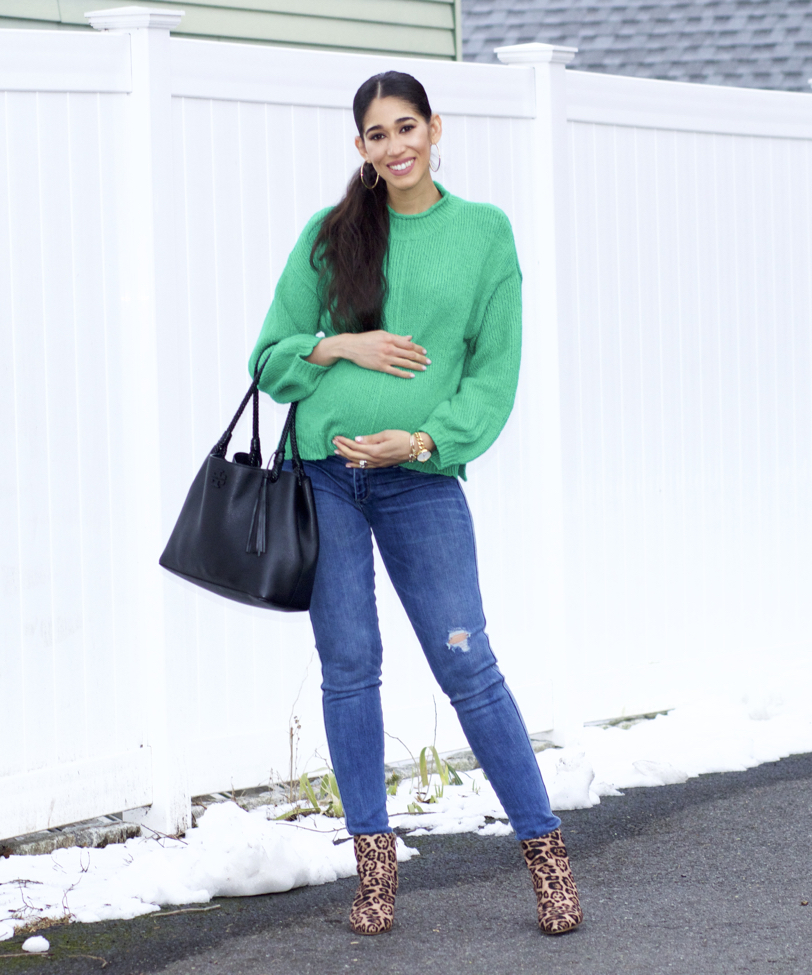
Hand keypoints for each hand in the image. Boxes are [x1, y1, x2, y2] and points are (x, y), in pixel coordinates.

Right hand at [307, 332, 429, 377]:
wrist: (351, 346)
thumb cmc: (367, 339)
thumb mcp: (382, 334)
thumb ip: (396, 337)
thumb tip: (410, 337)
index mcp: (390, 338)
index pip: (408, 344)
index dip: (418, 348)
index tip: (425, 351)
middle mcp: (389, 348)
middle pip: (409, 353)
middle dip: (420, 358)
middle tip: (429, 362)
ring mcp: (385, 358)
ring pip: (404, 363)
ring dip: (416, 366)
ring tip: (424, 368)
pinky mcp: (380, 366)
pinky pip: (395, 371)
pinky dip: (405, 374)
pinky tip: (412, 375)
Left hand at [333, 430, 435, 468]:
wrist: (415, 448)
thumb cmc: (402, 438)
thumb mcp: (386, 434)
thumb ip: (371, 438)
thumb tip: (357, 439)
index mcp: (375, 450)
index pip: (355, 446)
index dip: (344, 442)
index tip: (337, 438)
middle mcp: (375, 459)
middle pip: (354, 455)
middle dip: (343, 449)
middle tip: (334, 443)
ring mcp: (377, 463)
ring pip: (358, 462)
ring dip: (346, 457)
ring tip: (337, 453)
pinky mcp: (381, 465)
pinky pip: (365, 467)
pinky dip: (356, 466)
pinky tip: (348, 464)